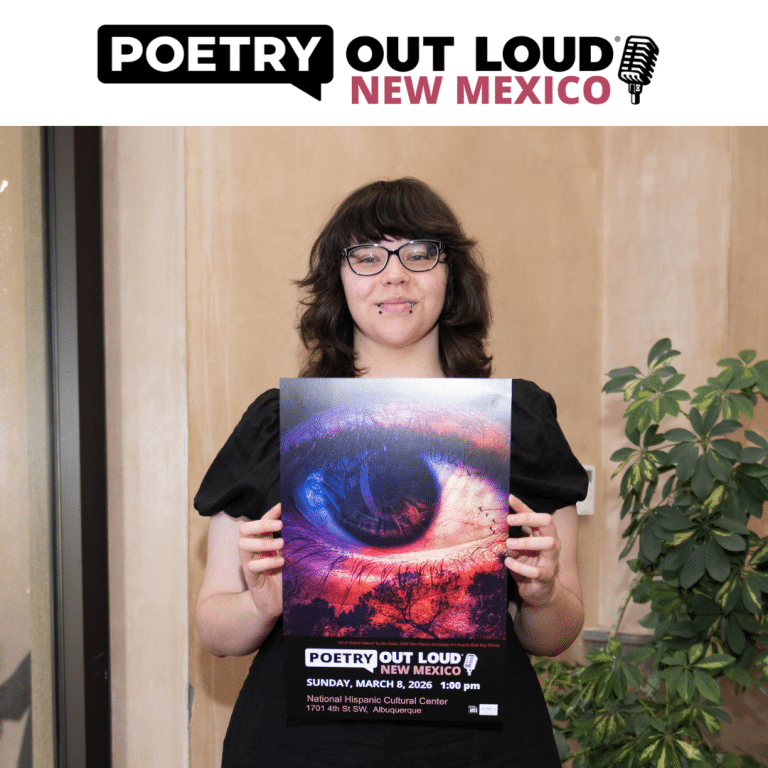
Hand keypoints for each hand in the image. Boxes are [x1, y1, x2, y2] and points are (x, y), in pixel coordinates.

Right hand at [238, 503, 283, 618]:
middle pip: (245, 529)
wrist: (274, 603)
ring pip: (243, 544)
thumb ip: (292, 544)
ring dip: (263, 542)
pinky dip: (267, 562)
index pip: (261, 522)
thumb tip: (306, 527)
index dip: (270, 513)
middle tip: (279, 525)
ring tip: (281, 545)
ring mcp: (250, 563)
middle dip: (261, 523)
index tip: (282, 506)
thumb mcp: (290, 557)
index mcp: (263, 542)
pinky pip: (251, 566)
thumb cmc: (283, 577)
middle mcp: (254, 551)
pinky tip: (280, 563)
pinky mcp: (251, 577)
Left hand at [505, 495, 560, 607]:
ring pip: (548, 543)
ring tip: (508, 543)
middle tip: (508, 520)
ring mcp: (552, 559)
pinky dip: (520, 566)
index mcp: (544, 533)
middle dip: (528, 518)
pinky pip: (536, 570)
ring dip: (526, 541)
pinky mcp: (547, 576)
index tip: (509, 498)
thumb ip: (512, 535)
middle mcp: (552, 543)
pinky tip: (508, 562)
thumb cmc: (528, 564)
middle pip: (547, 523)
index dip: (523, 506)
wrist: (540, 591)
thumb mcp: (518, 547)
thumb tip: (495, 522)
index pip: (537, 515)